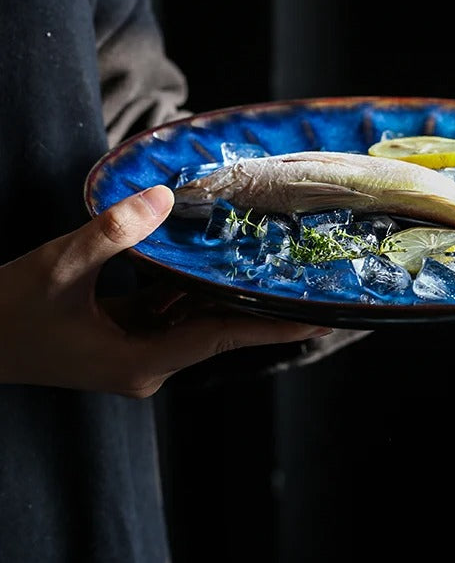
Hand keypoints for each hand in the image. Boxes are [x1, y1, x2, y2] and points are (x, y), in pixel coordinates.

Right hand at [0, 185, 330, 397]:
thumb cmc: (3, 315)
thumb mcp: (55, 270)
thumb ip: (109, 233)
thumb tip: (160, 197)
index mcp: (139, 361)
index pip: (222, 338)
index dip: (272, 326)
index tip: (315, 320)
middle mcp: (146, 365)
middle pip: (216, 328)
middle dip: (257, 304)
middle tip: (302, 280)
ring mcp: (134, 353)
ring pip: (192, 318)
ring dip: (222, 291)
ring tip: (268, 263)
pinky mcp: (123, 339)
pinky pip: (168, 313)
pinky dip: (187, 288)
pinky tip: (205, 257)